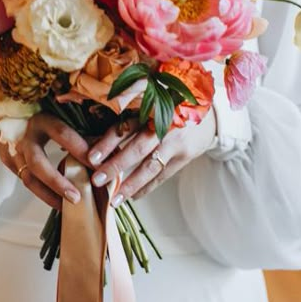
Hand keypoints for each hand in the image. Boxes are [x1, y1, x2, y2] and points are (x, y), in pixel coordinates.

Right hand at [0, 112, 91, 211]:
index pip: (61, 133)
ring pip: (29, 179)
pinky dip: (43, 193)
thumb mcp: (56, 112)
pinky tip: (58, 201)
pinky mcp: (9, 162)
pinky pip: (28, 181)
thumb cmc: (38, 111)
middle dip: (58, 183)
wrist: (3, 111)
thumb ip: (77, 128)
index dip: (79, 148)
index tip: (97, 165)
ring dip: (49, 196)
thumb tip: (101, 148)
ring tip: (67, 207)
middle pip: (38, 163)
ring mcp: (14, 151)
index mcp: (41, 119)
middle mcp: (25, 136)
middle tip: (77, 197)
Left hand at [86, 109, 216, 204]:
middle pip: (137, 148)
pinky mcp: (185, 155)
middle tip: (97, 180)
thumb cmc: (171, 106)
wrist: (209, 114)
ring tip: (115, 199)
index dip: (108, 141)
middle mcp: (163, 124)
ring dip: (131, 184)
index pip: (126, 126)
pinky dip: (147, 187)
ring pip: (150, 166)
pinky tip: (133, 196)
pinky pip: (163, 175)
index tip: (91, 156)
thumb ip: (130, 115)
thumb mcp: (153, 103)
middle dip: (116, 166)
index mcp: (150, 108)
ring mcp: (176, 141)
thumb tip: (96, 136)